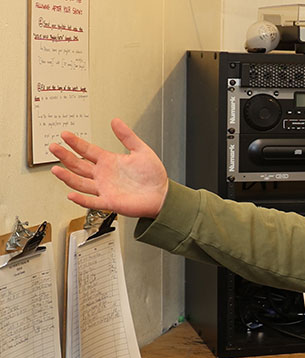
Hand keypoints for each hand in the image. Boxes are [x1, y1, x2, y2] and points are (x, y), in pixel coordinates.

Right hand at [49, 118, 168, 218]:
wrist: (163, 195)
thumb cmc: (153, 176)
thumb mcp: (141, 151)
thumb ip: (127, 136)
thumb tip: (116, 121)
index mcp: (109, 162)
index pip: (87, 150)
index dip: (75, 143)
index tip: (64, 134)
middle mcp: (103, 175)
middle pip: (79, 165)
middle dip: (65, 156)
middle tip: (54, 147)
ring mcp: (105, 189)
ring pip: (81, 183)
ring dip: (68, 177)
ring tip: (56, 169)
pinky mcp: (110, 202)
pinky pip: (93, 202)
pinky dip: (82, 200)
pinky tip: (71, 195)